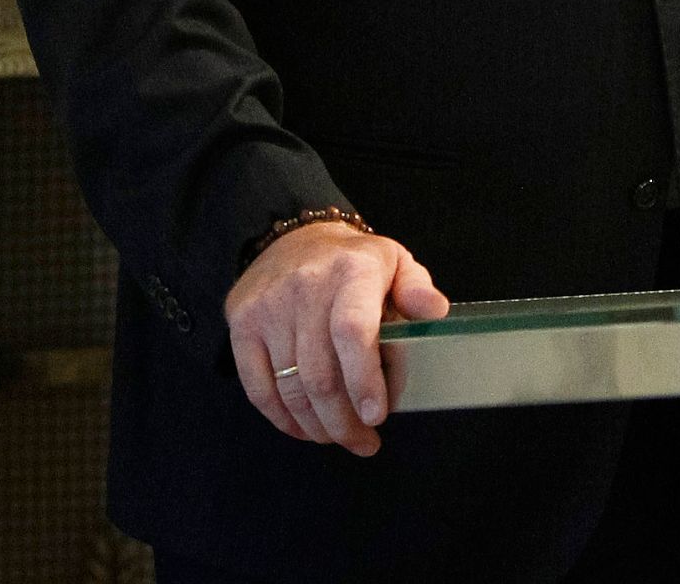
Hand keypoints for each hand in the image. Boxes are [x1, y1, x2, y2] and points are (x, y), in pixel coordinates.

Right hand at [226, 221, 448, 455]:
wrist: (295, 238)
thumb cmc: (355, 261)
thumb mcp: (395, 262)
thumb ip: (417, 289)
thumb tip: (436, 312)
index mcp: (353, 270)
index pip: (354, 331)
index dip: (364, 379)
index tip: (377, 416)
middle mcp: (307, 287)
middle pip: (321, 372)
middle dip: (344, 420)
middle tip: (364, 441)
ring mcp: (269, 307)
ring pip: (290, 387)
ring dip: (317, 426)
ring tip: (339, 438)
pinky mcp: (243, 325)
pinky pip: (258, 387)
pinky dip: (282, 419)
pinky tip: (304, 429)